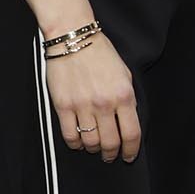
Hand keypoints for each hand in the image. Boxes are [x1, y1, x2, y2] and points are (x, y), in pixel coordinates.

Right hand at [47, 33, 141, 161]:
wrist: (73, 38)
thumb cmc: (101, 54)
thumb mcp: (125, 74)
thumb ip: (127, 99)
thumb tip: (128, 121)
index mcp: (124, 96)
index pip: (131, 134)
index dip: (131, 150)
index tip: (129, 156)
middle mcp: (104, 104)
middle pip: (110, 142)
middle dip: (112, 154)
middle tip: (110, 155)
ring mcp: (82, 106)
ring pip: (90, 142)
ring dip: (94, 149)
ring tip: (95, 148)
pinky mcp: (63, 106)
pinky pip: (69, 135)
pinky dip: (75, 144)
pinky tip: (79, 143)